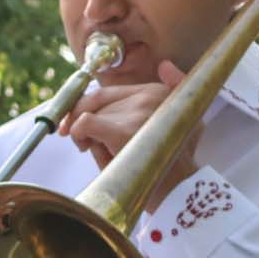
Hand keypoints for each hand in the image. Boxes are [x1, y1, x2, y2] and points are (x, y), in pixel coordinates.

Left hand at [60, 60, 201, 207]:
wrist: (180, 192)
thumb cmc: (174, 162)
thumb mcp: (186, 122)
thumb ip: (175, 89)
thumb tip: (165, 65)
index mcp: (159, 92)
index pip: (108, 91)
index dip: (86, 104)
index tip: (73, 119)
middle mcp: (150, 96)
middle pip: (96, 100)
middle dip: (79, 118)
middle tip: (76, 137)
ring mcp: (137, 112)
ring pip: (90, 113)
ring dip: (83, 133)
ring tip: (97, 150)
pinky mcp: (124, 131)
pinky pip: (85, 123)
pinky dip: (77, 133)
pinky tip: (86, 146)